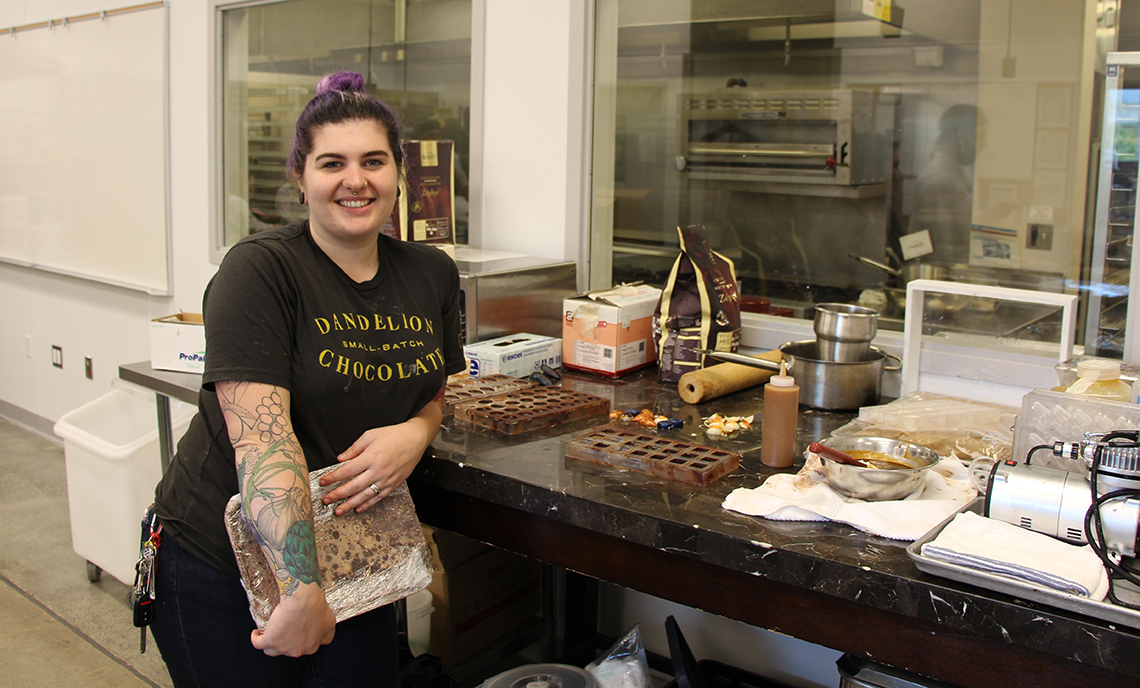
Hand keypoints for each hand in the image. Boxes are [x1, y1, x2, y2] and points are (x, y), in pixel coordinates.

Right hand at [250, 582, 335, 656]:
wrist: (304, 600)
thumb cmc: (316, 607)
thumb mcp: (330, 621)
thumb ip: (327, 634)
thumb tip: (324, 639)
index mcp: (311, 648)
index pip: (303, 648)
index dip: (298, 640)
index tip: (294, 631)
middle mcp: (297, 651)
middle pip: (287, 650)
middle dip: (285, 641)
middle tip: (283, 628)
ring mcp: (283, 648)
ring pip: (272, 651)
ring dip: (270, 644)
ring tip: (269, 633)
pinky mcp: (270, 640)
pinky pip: (258, 644)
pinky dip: (256, 639)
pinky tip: (256, 633)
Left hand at [319, 402, 441, 514]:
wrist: (415, 439)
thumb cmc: (393, 435)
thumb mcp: (370, 436)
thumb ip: (354, 448)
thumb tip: (340, 459)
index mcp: (370, 457)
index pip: (346, 471)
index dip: (333, 478)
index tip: (323, 482)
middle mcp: (378, 470)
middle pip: (353, 486)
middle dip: (337, 495)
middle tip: (326, 500)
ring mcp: (386, 479)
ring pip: (365, 496)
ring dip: (350, 504)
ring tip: (338, 511)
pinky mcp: (393, 484)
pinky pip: (378, 497)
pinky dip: (367, 504)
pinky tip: (358, 508)